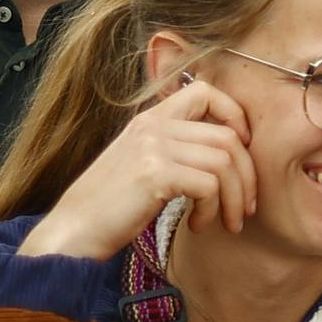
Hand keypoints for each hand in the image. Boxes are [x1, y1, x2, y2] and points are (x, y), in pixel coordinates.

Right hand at [17, 75, 253, 259]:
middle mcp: (152, 125)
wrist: (75, 230)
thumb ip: (178, 148)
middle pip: (227, 137)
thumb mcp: (145, 163)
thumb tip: (231, 150)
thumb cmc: (115, 204)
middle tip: (244, 208)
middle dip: (247, 176)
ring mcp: (152, 147)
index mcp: (150, 119)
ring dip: (233, 199)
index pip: (204, 91)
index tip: (242, 148)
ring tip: (225, 222)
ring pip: (224, 163)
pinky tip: (197, 225)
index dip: (235, 116)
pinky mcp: (155, 173)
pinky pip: (210, 185)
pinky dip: (212, 210)